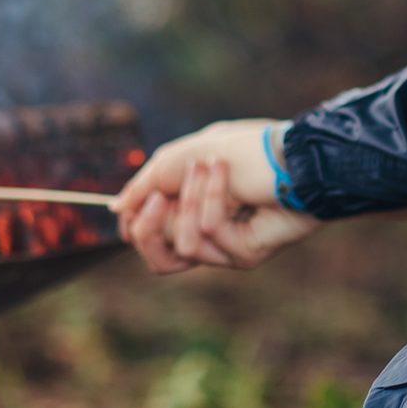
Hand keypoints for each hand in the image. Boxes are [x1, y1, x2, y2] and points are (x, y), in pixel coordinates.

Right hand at [111, 120, 321, 272]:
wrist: (292, 154)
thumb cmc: (245, 149)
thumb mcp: (182, 158)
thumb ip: (146, 184)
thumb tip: (114, 209)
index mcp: (190, 211)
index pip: (150, 237)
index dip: (136, 225)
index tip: (136, 202)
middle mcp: (207, 234)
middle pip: (157, 258)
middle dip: (147, 227)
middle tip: (155, 199)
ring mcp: (226, 247)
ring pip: (180, 245)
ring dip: (189, 198)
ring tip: (208, 166)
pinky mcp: (243, 253)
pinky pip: (207, 233)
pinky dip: (211, 197)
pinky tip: (226, 173)